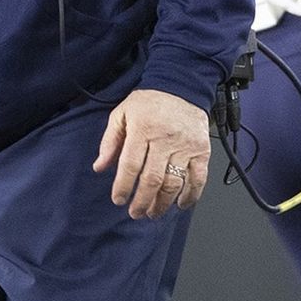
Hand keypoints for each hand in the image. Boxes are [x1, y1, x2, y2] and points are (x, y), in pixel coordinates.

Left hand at [92, 88, 210, 218]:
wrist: (181, 87)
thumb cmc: (150, 102)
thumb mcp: (122, 114)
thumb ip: (110, 141)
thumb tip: (99, 166)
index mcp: (142, 130)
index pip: (131, 165)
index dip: (123, 186)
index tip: (118, 199)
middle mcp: (164, 140)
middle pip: (152, 179)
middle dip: (142, 201)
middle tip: (135, 212)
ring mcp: (185, 147)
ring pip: (174, 182)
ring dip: (163, 203)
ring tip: (154, 212)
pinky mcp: (201, 151)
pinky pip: (198, 178)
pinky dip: (190, 195)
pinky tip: (180, 204)